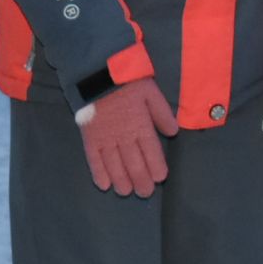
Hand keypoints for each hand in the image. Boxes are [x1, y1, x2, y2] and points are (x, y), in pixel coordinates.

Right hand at [75, 77, 179, 197]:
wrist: (96, 71)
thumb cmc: (127, 81)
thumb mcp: (151, 92)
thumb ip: (162, 113)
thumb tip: (173, 133)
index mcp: (141, 124)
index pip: (151, 152)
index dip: (157, 168)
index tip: (160, 177)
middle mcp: (124, 136)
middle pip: (134, 165)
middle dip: (141, 181)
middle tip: (145, 192)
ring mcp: (105, 138)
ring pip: (115, 166)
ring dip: (122, 182)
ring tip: (127, 191)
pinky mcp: (89, 137)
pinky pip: (94, 159)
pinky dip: (99, 174)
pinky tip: (105, 185)